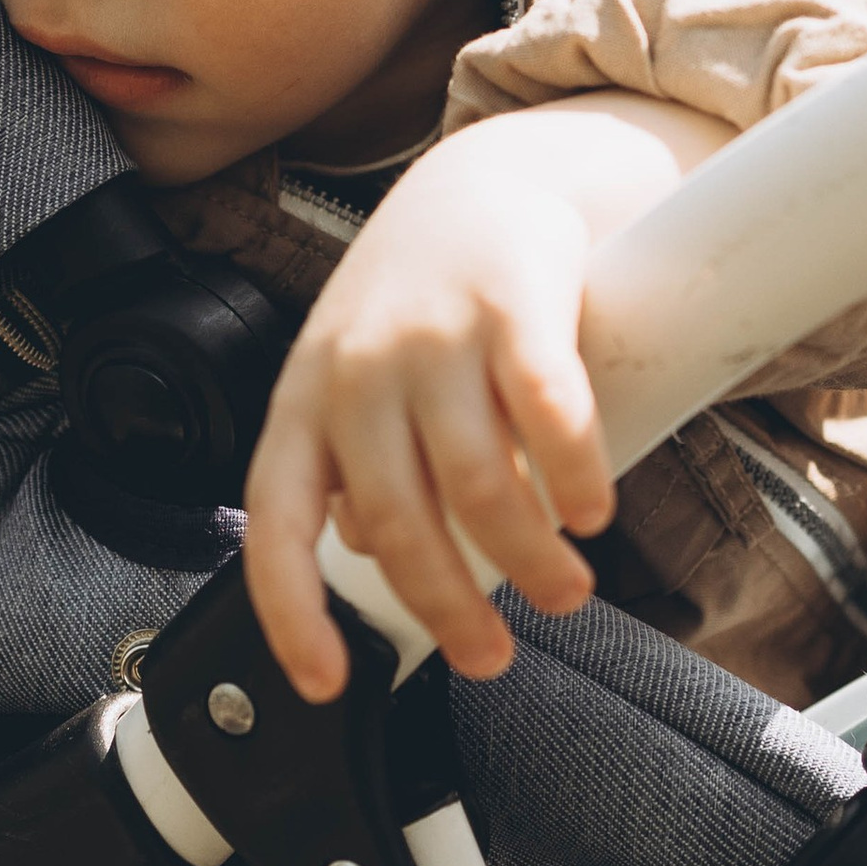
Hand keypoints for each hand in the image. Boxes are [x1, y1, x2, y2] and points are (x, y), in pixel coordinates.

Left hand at [242, 93, 731, 696]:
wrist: (482, 182)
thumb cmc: (422, 303)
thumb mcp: (358, 382)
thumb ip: (354, 466)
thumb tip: (362, 553)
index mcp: (306, 403)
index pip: (275, 524)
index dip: (293, 613)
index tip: (329, 684)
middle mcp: (359, 372)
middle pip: (400, 525)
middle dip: (451, 609)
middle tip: (492, 656)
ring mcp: (434, 336)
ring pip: (481, 486)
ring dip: (529, 559)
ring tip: (566, 587)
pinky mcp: (515, 304)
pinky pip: (548, 414)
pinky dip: (575, 476)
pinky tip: (592, 510)